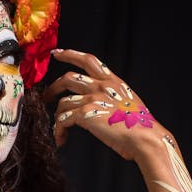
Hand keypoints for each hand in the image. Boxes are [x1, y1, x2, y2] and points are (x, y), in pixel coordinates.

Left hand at [44, 48, 173, 160]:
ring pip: (63, 103)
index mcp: (113, 81)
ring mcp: (92, 99)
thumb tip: (102, 107)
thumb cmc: (140, 127)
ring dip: (57, 117)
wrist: (145, 138)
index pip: (89, 60)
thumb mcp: (129, 103)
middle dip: (53, 87)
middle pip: (68, 78)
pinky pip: (63, 120)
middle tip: (45, 97)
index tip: (57, 53)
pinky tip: (61, 139)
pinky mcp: (86, 114)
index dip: (71, 54)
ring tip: (59, 130)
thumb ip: (113, 99)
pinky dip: (58, 130)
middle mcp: (101, 86)